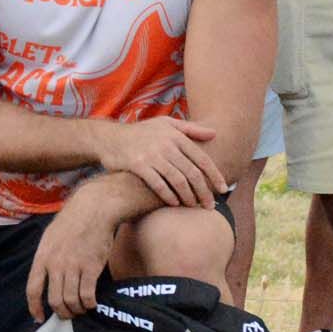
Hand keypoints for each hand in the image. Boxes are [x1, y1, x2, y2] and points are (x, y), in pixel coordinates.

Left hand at [25, 192, 117, 322]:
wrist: (93, 210)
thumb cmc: (72, 222)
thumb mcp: (49, 238)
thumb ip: (47, 259)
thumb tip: (45, 280)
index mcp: (42, 257)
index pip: (33, 289)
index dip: (34, 307)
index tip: (39, 318)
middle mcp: (55, 264)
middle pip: (55, 300)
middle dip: (62, 312)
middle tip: (68, 314)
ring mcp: (73, 266)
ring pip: (71, 301)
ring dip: (77, 310)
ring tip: (81, 308)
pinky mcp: (91, 267)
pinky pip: (87, 295)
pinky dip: (90, 304)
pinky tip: (92, 302)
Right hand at [94, 116, 224, 208]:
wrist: (109, 138)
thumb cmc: (140, 133)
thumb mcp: (165, 124)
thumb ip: (190, 129)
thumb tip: (215, 133)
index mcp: (176, 135)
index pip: (202, 159)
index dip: (215, 175)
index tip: (224, 189)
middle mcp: (166, 144)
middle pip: (192, 173)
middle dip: (204, 192)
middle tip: (209, 205)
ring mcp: (152, 155)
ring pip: (178, 181)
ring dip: (188, 197)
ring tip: (193, 206)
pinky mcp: (138, 165)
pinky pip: (159, 184)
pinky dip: (169, 196)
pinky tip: (174, 204)